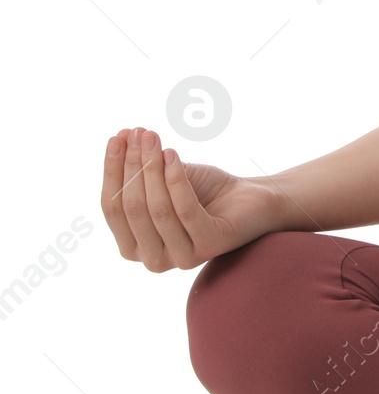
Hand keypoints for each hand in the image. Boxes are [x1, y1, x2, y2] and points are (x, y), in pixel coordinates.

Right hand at [101, 127, 282, 270]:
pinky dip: (176, 180)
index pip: (111, 208)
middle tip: (140, 133)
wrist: (253, 198)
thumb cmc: (206, 190)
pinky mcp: (209, 246)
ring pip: (157, 209)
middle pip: (133, 207)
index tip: (117, 137)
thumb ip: (141, 165)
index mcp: (134, 247)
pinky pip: (186, 210)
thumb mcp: (166, 178)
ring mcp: (181, 257)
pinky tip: (173, 155)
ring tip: (155, 138)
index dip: (112, 171)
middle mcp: (153, 260)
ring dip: (152, 168)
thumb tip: (120, 134)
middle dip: (133, 165)